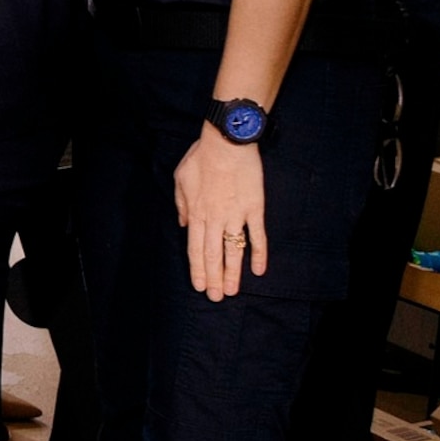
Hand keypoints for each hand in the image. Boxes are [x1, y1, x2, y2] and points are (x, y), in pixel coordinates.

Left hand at [173, 123, 266, 299]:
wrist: (227, 142)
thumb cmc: (201, 158)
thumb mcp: (180, 179)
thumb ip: (181, 205)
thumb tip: (183, 226)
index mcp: (195, 213)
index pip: (195, 249)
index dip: (197, 269)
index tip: (198, 286)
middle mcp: (214, 219)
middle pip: (212, 255)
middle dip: (213, 278)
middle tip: (215, 298)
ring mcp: (235, 215)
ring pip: (233, 251)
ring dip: (232, 273)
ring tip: (232, 292)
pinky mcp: (254, 209)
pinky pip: (257, 236)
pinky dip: (259, 253)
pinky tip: (259, 270)